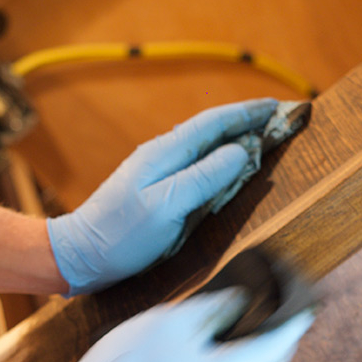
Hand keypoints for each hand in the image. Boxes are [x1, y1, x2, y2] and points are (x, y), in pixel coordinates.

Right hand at [43, 289, 313, 361]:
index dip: (295, 321)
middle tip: (283, 314)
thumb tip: (242, 303)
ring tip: (253, 327)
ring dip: (258, 357)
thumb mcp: (175, 321)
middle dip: (282, 342)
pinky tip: (219, 350)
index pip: (280, 345)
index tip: (307, 303)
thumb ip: (217, 309)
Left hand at [47, 98, 278, 294]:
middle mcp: (161, 154)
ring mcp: (157, 171)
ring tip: (264, 137)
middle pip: (211, 129)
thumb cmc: (121, 235)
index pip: (215, 122)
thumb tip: (241, 150)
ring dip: (235, 139)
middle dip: (248, 122)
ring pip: (204, 146)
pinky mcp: (156, 189)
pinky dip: (219, 160)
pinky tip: (228, 167)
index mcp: (165, 152)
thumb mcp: (167, 206)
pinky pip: (196, 165)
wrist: (79, 255)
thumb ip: (204, 177)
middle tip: (282, 120)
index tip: (280, 107)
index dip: (250, 112)